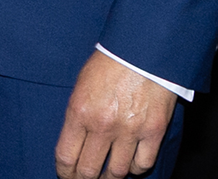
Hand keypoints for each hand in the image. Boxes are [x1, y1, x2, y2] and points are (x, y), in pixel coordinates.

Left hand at [54, 51, 176, 178]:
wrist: (142, 51)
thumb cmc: (108, 65)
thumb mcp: (81, 86)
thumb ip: (78, 116)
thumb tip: (75, 143)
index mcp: (79, 111)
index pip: (66, 156)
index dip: (64, 172)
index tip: (65, 175)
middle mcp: (103, 125)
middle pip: (88, 170)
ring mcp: (129, 131)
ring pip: (116, 172)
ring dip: (110, 177)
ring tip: (107, 175)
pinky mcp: (153, 132)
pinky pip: (143, 164)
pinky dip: (136, 168)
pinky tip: (131, 163)